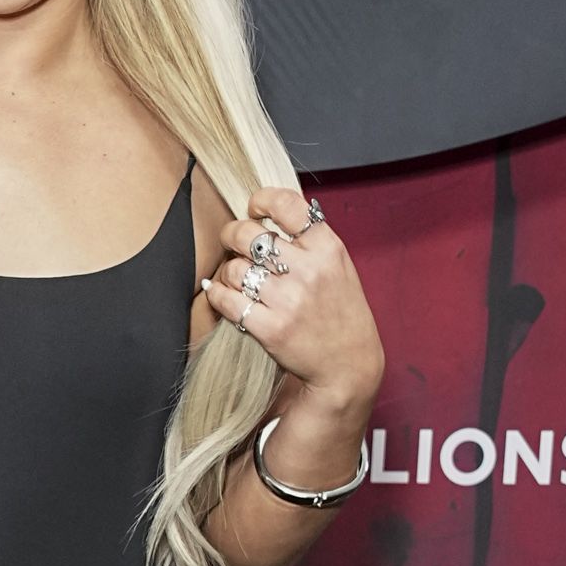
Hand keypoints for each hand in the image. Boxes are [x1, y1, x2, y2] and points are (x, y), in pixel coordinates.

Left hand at [201, 184, 383, 413]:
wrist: (348, 364)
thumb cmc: (341, 313)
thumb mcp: (338, 267)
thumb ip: (310, 240)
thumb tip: (268, 214)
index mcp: (327, 248)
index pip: (286, 204)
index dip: (261, 200)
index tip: (253, 209)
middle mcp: (308, 271)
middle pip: (249, 235)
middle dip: (232, 234)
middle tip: (232, 241)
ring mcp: (288, 301)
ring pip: (234, 268)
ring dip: (228, 271)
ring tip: (237, 278)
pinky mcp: (271, 329)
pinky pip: (227, 301)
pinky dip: (217, 295)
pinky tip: (220, 294)